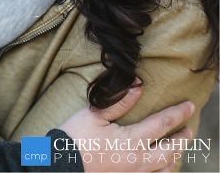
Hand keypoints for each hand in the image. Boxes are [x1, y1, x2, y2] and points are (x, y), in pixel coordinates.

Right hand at [58, 85, 194, 171]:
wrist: (61, 164)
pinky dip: (161, 171)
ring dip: (174, 157)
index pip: (163, 124)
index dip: (178, 113)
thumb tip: (137, 85)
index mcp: (133, 140)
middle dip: (182, 138)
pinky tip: (160, 167)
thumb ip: (119, 101)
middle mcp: (139, 160)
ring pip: (165, 168)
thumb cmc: (75, 137)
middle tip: (189, 129)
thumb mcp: (95, 114)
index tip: (189, 105)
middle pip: (171, 149)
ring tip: (177, 150)